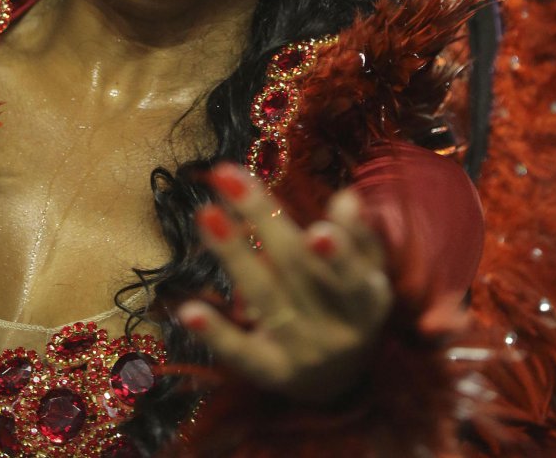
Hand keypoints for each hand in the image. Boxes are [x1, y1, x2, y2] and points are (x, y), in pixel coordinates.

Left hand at [179, 162, 391, 403]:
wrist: (339, 380)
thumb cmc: (348, 303)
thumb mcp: (365, 270)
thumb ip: (358, 235)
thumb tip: (346, 199)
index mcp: (367, 301)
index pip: (352, 276)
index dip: (338, 256)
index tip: (316, 230)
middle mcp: (336, 331)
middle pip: (295, 269)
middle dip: (260, 218)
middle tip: (227, 175)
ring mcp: (302, 354)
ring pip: (264, 298)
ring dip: (234, 255)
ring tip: (206, 214)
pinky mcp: (269, 373)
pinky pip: (240, 351)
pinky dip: (215, 333)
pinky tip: (188, 310)